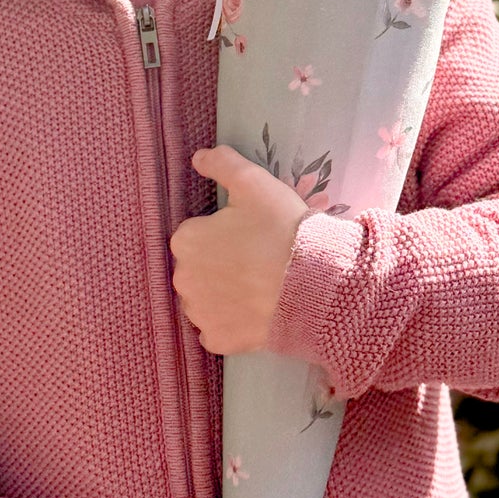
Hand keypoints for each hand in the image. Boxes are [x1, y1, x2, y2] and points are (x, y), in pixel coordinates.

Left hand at [170, 147, 310, 354]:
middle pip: (198, 267)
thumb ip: (222, 164)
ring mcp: (199, 314)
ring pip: (206, 299)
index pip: (196, 233)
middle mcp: (182, 280)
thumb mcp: (255, 183)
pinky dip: (232, 322)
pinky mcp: (218, 340)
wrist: (316, 285)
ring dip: (224, 293)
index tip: (250, 233)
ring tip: (259, 285)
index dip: (224, 231)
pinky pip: (218, 329)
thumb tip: (198, 157)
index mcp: (186, 240)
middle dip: (220, 262)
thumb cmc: (283, 230)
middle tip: (257, 259)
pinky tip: (256, 311)